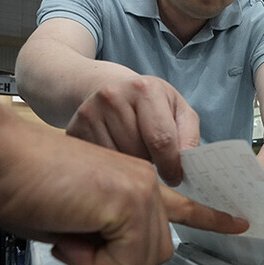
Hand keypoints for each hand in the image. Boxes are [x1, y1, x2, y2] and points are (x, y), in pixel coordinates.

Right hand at [0, 119, 247, 264]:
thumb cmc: (20, 184)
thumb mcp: (70, 225)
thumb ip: (98, 244)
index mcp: (136, 180)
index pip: (186, 204)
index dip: (214, 218)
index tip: (241, 225)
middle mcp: (147, 182)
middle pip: (157, 253)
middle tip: (76, 256)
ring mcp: (142, 188)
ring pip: (143, 260)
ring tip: (67, 234)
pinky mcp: (129, 199)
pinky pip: (126, 259)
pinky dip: (93, 262)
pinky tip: (69, 235)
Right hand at [66, 76, 199, 184]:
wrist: (109, 88)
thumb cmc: (150, 104)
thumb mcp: (178, 111)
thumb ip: (189, 137)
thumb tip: (186, 165)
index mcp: (145, 89)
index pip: (162, 140)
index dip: (171, 166)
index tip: (174, 176)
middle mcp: (113, 96)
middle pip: (138, 153)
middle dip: (150, 163)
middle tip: (151, 155)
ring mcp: (89, 112)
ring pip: (118, 161)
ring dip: (131, 165)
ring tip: (134, 150)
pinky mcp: (74, 129)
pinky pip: (99, 163)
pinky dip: (112, 166)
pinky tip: (118, 151)